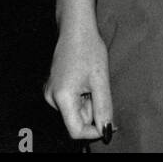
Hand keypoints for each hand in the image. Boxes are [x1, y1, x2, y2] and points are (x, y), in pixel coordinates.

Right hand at [44, 21, 112, 140]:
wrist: (76, 29)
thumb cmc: (89, 50)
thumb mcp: (101, 79)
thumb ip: (103, 106)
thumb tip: (107, 129)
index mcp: (61, 98)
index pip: (75, 130)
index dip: (94, 132)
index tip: (111, 126)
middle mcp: (52, 99)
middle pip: (76, 120)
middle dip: (93, 111)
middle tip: (101, 89)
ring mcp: (51, 94)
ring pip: (75, 110)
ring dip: (89, 102)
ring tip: (93, 80)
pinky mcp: (54, 88)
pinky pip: (72, 101)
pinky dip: (83, 96)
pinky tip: (86, 79)